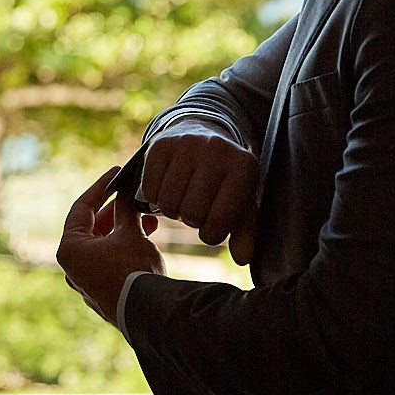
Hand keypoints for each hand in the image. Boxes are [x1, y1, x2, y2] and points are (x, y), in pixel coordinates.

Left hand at [57, 165, 163, 323]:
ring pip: (104, 245)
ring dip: (124, 229)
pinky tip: (147, 238)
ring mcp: (87, 283)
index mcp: (70, 249)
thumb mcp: (130, 232)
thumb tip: (125, 195)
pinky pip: (111, 262)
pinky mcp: (103, 293)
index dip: (101, 187)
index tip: (116, 173)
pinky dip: (125, 247)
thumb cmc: (134, 271)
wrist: (150, 314)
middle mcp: (72, 267)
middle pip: (92, 227)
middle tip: (134, 195)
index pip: (81, 208)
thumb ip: (125, 210)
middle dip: (116, 211)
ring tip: (149, 219)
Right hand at [138, 130, 260, 264]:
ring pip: (168, 202)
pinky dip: (155, 197)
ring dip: (173, 210)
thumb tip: (242, 259)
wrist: (204, 135)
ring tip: (183, 199)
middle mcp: (216, 150)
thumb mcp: (241, 203)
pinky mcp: (161, 144)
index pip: (220, 219)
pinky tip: (167, 188)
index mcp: (243, 167)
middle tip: (195, 210)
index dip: (211, 234)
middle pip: (192, 212)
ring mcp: (187, 144)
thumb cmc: (225, 180)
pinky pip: (149, 188)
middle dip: (192, 220)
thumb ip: (244, 234)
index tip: (211, 227)